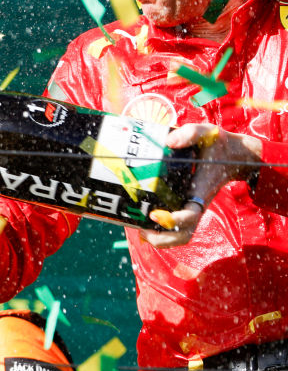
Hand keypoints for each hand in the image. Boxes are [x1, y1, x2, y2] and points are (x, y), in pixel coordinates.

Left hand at [141, 123, 261, 247]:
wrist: (233, 153)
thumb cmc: (217, 144)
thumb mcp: (206, 132)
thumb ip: (190, 133)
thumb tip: (170, 142)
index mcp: (202, 192)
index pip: (190, 216)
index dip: (173, 221)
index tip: (155, 215)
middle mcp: (196, 204)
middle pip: (183, 235)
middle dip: (162, 238)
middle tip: (140, 230)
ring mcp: (190, 206)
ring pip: (179, 235)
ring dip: (159, 238)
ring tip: (138, 229)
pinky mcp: (184, 204)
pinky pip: (174, 226)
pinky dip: (159, 229)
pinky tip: (141, 220)